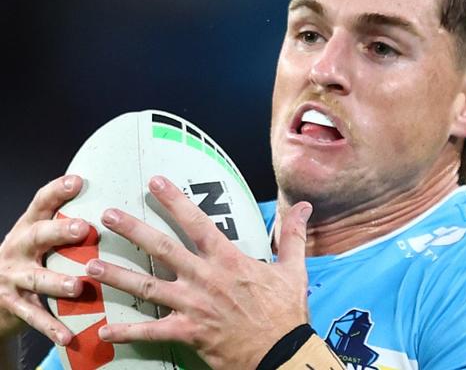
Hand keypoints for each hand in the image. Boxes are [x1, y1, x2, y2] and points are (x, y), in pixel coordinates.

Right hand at [0, 175, 89, 344]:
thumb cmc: (32, 256)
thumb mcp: (41, 234)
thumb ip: (65, 219)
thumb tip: (110, 201)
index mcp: (29, 226)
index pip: (41, 203)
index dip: (57, 191)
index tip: (78, 180)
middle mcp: (19, 248)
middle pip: (37, 236)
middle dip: (59, 232)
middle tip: (84, 228)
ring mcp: (14, 277)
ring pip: (37, 279)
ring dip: (57, 283)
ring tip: (78, 287)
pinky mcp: (15, 305)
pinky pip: (34, 316)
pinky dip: (51, 327)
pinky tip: (68, 336)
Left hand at [86, 175, 311, 368]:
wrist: (282, 352)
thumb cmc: (286, 311)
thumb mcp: (293, 270)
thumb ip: (293, 235)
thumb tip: (305, 206)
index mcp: (228, 260)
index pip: (197, 223)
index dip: (174, 201)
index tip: (154, 182)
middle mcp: (205, 278)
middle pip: (162, 249)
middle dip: (133, 230)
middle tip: (107, 215)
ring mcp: (193, 306)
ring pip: (149, 286)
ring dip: (118, 276)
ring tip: (90, 266)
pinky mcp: (188, 332)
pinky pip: (152, 331)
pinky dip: (128, 331)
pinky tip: (104, 329)